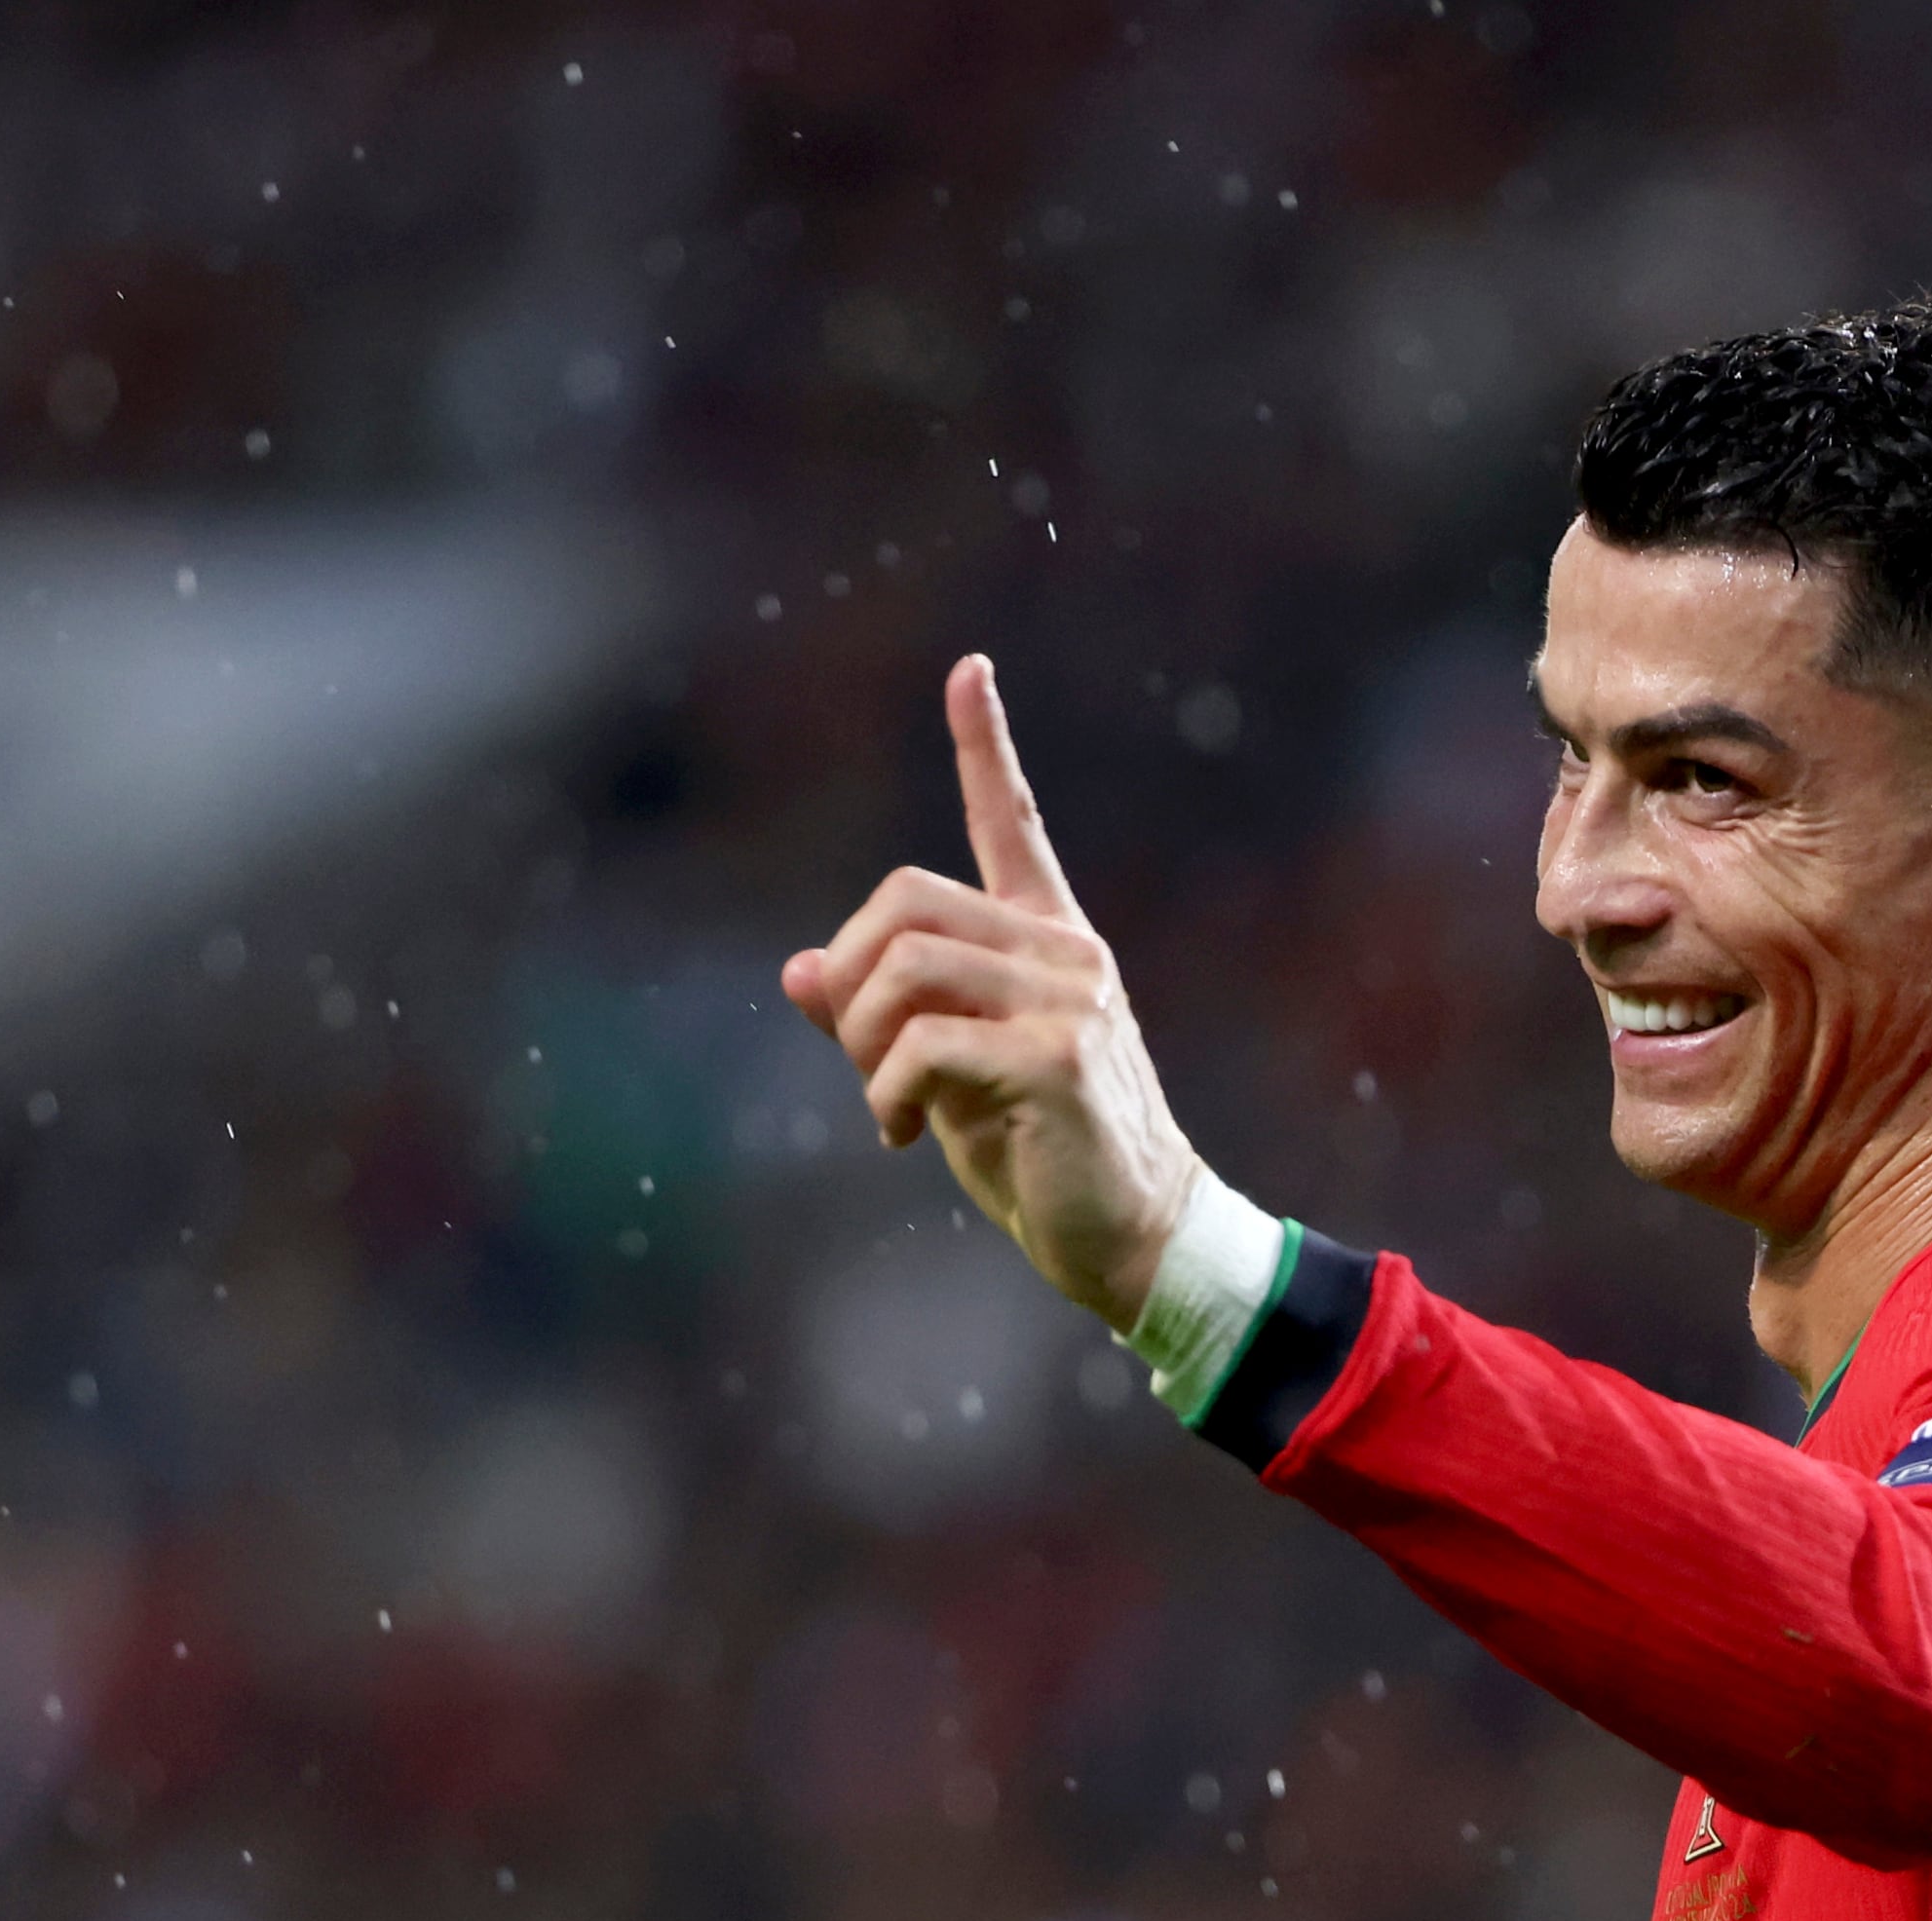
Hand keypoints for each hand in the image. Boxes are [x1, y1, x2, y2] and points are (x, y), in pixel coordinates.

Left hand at [785, 655, 1205, 1329]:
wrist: (1133, 1239)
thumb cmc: (1040, 1157)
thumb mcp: (945, 1078)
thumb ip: (878, 1021)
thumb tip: (798, 972)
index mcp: (1047, 943)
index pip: (1014, 824)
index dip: (985, 746)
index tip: (968, 671)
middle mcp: (1065, 953)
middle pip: (905, 902)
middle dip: (848, 979)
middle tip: (858, 1057)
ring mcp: (1069, 1000)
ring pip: (906, 970)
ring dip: (860, 1042)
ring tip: (883, 1101)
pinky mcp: (1060, 1058)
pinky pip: (925, 1046)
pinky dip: (887, 1093)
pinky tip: (902, 1134)